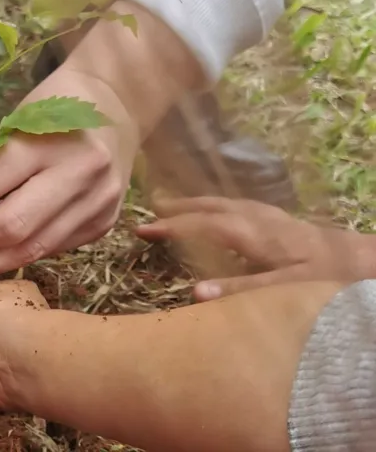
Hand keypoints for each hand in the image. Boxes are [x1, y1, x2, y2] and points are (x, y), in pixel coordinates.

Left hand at [0, 67, 138, 287]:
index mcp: (43, 140)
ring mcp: (96, 202)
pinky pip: (50, 250)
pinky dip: (14, 260)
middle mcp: (76, 174)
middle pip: (7, 227)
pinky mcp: (104, 223)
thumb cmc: (50, 107)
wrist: (118, 101)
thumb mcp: (12, 122)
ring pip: (31, 249)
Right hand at [136, 196, 375, 299]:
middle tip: (150, 209)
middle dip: (178, 208)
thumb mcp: (284, 288)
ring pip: (224, 203)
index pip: (201, 225)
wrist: (365, 259)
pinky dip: (217, 205)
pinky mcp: (281, 220)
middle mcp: (256, 218)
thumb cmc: (326, 277)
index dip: (170, 227)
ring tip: (173, 204)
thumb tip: (195, 292)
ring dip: (196, 203)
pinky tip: (219, 212)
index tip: (142, 228)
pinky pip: (237, 205)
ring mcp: (270, 216)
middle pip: (210, 207)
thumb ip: (240, 289)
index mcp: (251, 233)